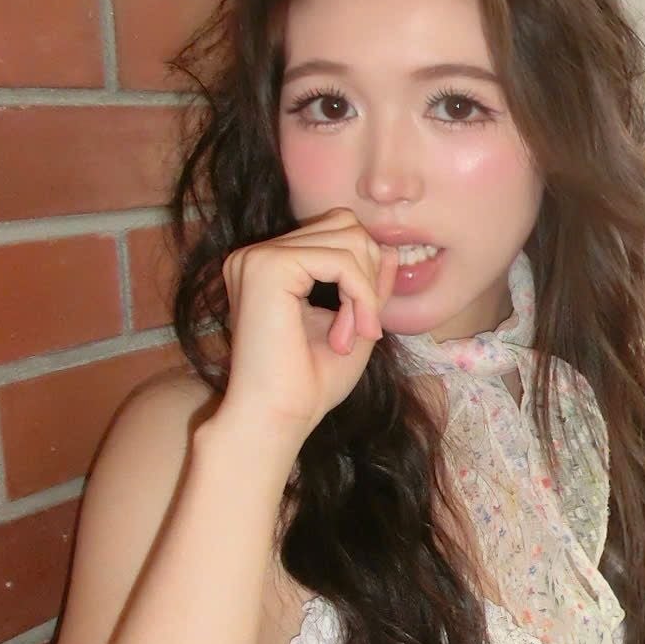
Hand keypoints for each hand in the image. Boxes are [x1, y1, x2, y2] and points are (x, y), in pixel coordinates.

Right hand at [217, 208, 399, 444]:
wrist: (277, 418)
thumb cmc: (309, 384)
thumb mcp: (353, 323)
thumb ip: (369, 285)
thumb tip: (387, 248)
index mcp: (270, 266)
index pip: (338, 232)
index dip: (365, 273)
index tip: (363, 327)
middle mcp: (256, 255)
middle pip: (345, 224)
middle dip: (367, 276)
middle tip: (360, 330)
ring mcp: (257, 257)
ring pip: (348, 239)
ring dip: (364, 293)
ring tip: (350, 337)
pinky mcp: (267, 267)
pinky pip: (340, 259)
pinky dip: (359, 296)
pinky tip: (347, 336)